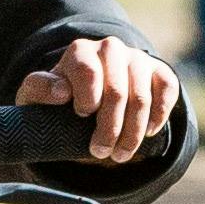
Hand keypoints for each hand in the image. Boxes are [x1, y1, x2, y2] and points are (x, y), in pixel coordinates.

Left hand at [19, 34, 181, 167]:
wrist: (88, 101)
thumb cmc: (60, 100)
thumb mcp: (37, 96)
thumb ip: (38, 89)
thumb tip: (61, 91)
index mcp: (80, 51)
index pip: (88, 71)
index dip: (87, 100)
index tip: (81, 117)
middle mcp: (111, 49)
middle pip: (117, 91)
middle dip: (110, 128)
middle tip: (100, 152)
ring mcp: (137, 59)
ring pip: (142, 99)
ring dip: (133, 134)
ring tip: (119, 155)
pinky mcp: (159, 71)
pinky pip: (167, 90)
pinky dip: (158, 117)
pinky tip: (148, 133)